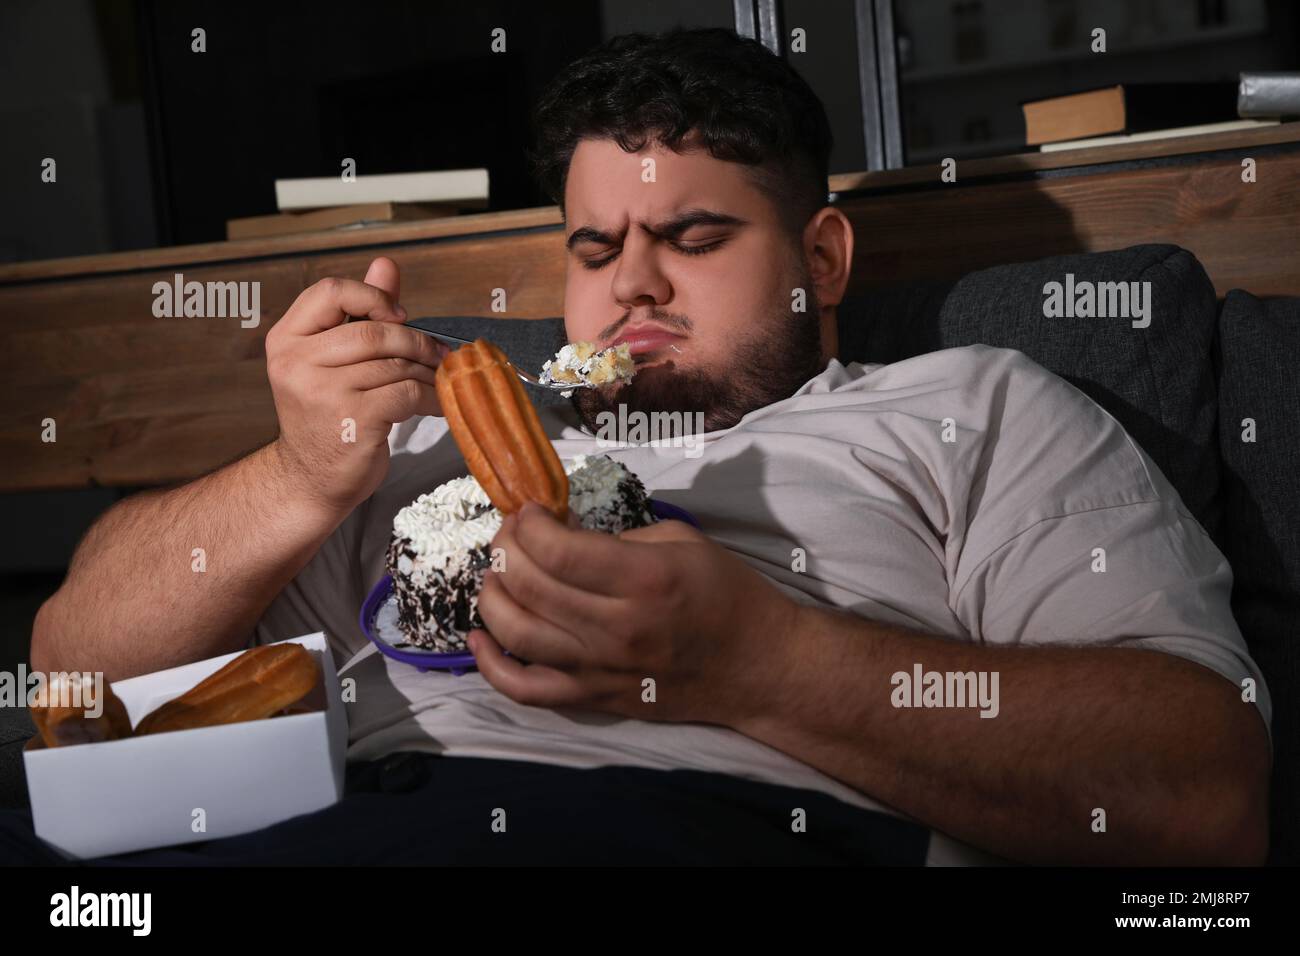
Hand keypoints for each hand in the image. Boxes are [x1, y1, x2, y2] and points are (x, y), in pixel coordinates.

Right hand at [264, 257, 447, 512]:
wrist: (311, 478)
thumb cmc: (328, 415)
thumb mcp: (334, 360)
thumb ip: (360, 313)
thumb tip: (386, 264)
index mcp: (287, 339)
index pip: (330, 292)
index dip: (372, 296)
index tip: (400, 316)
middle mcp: (297, 363)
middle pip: (374, 331)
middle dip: (415, 340)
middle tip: (438, 353)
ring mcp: (322, 392)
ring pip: (395, 364)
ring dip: (427, 372)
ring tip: (439, 380)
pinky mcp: (353, 420)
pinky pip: (408, 394)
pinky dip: (432, 398)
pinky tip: (437, 404)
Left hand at [469, 504, 800, 724]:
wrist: (757, 666)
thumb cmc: (727, 595)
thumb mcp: (683, 542)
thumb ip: (617, 538)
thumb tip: (561, 535)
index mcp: (644, 579)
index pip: (558, 550)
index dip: (527, 524)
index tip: (527, 511)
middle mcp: (618, 627)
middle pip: (530, 586)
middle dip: (505, 549)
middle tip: (510, 535)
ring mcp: (602, 668)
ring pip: (517, 634)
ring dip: (492, 597)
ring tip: (497, 574)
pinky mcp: (595, 698)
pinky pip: (526, 690)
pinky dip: (492, 666)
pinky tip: (480, 637)